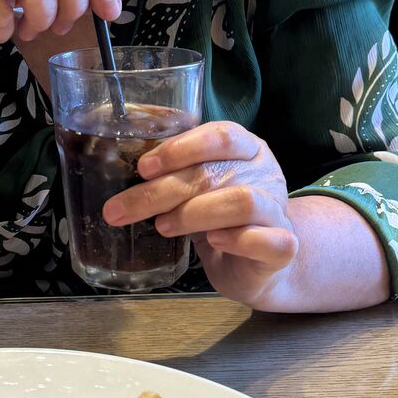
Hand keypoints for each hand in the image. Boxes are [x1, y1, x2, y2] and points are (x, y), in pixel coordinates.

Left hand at [102, 121, 299, 305]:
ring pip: (243, 201)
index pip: (221, 135)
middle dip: (162, 191)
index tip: (143, 168)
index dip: (180, 148)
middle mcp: (266, 173)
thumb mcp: (196, 188)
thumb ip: (173, 173)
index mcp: (246, 148)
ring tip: (163, 226)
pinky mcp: (282, 248)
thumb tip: (115, 167)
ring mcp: (277, 209)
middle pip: (216, 172)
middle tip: (122, 209)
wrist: (257, 263)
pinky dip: (237, 240)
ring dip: (194, 213)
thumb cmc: (219, 217)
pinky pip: (269, 240)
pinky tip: (213, 242)